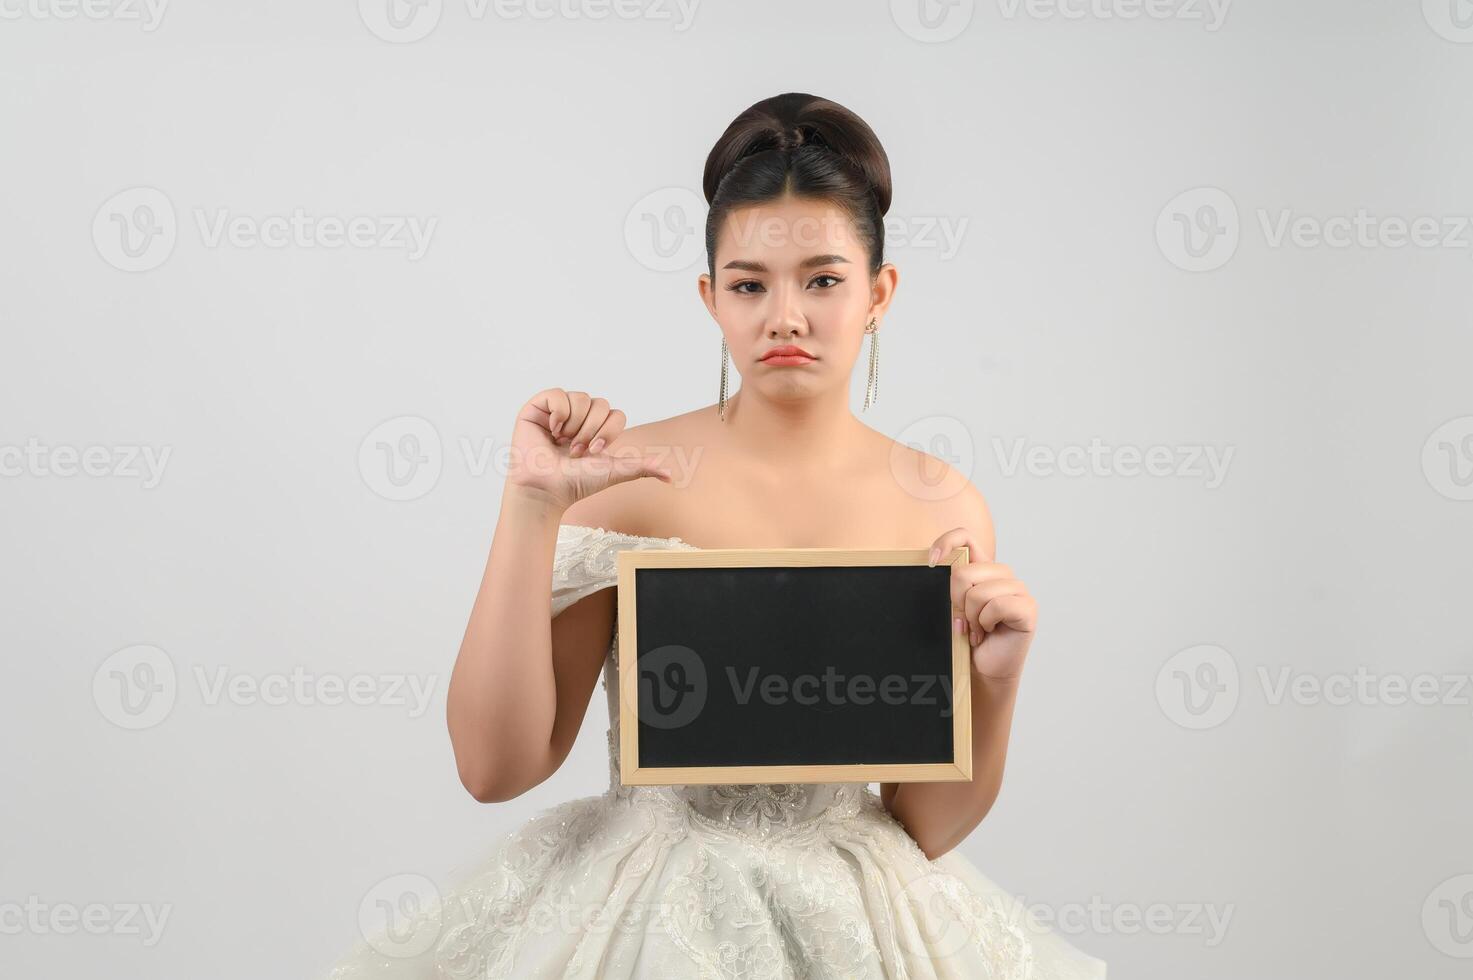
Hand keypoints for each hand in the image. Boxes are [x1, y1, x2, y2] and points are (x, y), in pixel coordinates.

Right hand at [507, 388, 671, 510]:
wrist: (546, 489)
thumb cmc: (576, 483)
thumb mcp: (614, 471)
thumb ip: (641, 467)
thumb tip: (670, 476)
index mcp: (596, 430)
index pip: (615, 413)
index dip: (608, 431)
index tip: (595, 452)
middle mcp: (578, 418)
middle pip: (600, 403)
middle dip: (592, 431)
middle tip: (577, 451)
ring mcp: (557, 412)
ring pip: (581, 397)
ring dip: (575, 425)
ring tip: (561, 442)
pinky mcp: (537, 408)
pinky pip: (557, 394)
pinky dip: (558, 413)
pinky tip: (551, 429)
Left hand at [928, 527, 1037, 681]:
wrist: (983, 669)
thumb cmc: (967, 637)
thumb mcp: (952, 606)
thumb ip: (949, 585)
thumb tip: (934, 564)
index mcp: (982, 567)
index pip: (965, 536)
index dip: (945, 543)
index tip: (931, 563)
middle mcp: (1002, 574)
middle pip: (964, 572)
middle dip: (956, 602)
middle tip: (963, 621)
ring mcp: (1018, 589)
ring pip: (978, 592)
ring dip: (971, 618)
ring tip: (977, 629)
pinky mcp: (1028, 607)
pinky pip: (997, 606)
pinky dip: (986, 623)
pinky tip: (988, 633)